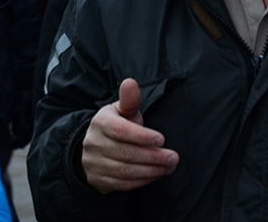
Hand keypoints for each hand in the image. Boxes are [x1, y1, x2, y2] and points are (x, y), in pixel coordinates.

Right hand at [81, 78, 178, 193]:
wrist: (95, 146)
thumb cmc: (116, 124)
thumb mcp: (121, 109)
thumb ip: (129, 99)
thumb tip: (130, 83)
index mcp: (100, 122)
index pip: (120, 130)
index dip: (141, 136)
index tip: (161, 139)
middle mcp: (94, 143)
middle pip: (125, 153)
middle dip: (152, 156)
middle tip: (173, 157)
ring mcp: (94, 164)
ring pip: (124, 171)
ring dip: (150, 171)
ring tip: (168, 167)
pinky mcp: (98, 180)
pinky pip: (122, 184)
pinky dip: (141, 181)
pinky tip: (156, 175)